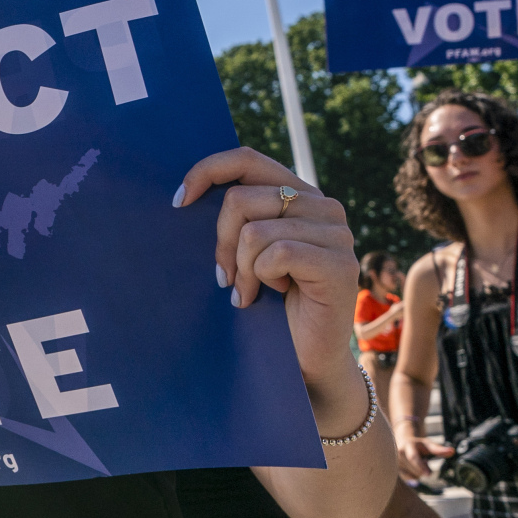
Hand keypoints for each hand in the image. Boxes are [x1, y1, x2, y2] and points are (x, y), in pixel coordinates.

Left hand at [176, 148, 365, 421]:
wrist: (302, 357)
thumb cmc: (267, 305)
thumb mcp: (244, 253)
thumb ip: (234, 220)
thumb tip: (184, 195)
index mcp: (297, 195)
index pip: (247, 160)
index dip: (207, 171)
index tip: (177, 201)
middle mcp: (322, 206)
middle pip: (241, 198)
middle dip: (220, 242)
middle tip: (223, 277)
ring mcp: (336, 233)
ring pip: (255, 231)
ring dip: (242, 269)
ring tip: (250, 292)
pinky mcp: (339, 263)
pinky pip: (277, 254)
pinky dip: (260, 279)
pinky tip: (271, 296)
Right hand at [394, 430, 453, 481]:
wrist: (402, 443)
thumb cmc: (418, 445)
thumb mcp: (428, 445)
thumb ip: (439, 449)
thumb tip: (452, 451)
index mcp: (407, 446)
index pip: (414, 458)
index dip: (421, 467)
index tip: (429, 475)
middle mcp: (398, 455)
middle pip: (415, 470)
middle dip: (423, 469)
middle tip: (424, 461)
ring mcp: (395, 463)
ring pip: (412, 476)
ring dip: (418, 473)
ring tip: (417, 464)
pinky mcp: (394, 470)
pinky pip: (408, 479)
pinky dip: (413, 476)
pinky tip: (412, 469)